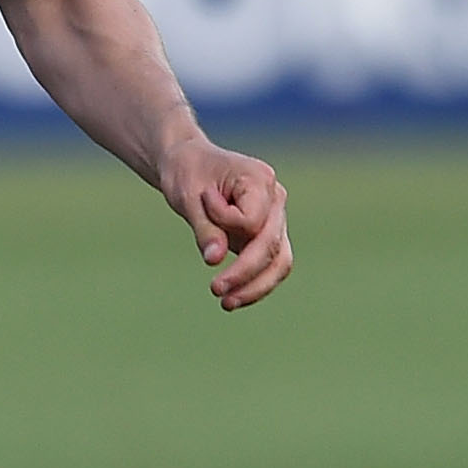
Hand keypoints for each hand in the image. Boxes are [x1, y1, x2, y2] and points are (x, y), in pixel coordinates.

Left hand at [162, 138, 292, 310]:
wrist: (189, 164)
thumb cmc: (188, 173)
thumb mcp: (187, 196)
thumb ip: (204, 228)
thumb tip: (214, 261)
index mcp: (259, 179)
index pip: (253, 220)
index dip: (225, 223)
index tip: (201, 204)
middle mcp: (276, 198)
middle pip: (272, 245)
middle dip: (245, 273)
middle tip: (216, 291)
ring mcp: (275, 217)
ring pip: (280, 261)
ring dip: (256, 286)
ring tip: (227, 304)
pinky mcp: (267, 234)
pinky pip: (271, 264)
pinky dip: (255, 283)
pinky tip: (234, 297)